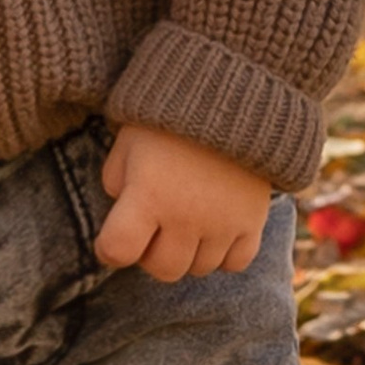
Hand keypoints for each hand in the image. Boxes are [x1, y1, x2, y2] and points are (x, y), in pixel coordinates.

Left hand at [95, 123, 273, 281]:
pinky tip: (215, 228)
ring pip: (199, 268)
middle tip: (154, 226)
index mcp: (148, 195)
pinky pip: (236, 263)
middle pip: (162, 269)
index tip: (116, 236)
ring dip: (188, 251)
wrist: (232, 95)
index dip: (111, 248)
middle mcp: (186, 217)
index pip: (118, 251)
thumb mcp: (128, 144)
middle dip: (152, 252)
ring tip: (187, 219)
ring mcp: (223, 223)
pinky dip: (224, 253)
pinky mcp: (253, 222)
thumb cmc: (169, 120)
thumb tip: (126, 216)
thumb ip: (117, 183)